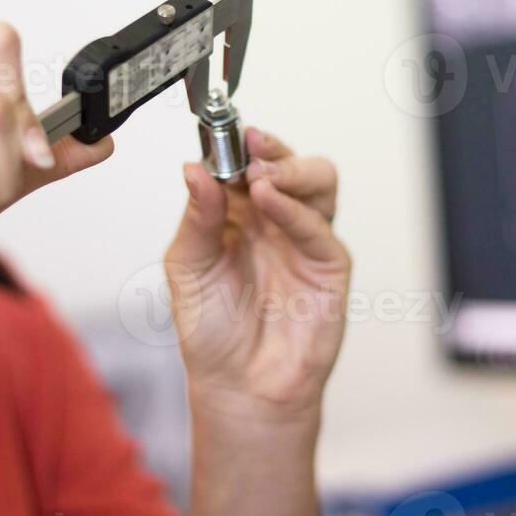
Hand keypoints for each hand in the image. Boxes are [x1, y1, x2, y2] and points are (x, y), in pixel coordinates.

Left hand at [164, 126, 350, 421]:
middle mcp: (273, 219)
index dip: (232, 144)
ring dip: (291, 167)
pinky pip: (319, 226)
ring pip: (317, 180)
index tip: (219, 129)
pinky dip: (295, 208)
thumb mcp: (188, 266)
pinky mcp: (327, 264)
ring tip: (261, 172)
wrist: (240, 387)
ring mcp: (303, 238)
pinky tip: (271, 200)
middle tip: (248, 144)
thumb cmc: (212, 331)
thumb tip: (192, 168)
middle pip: (287, 162)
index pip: (242, 163)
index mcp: (236, 212)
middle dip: (270, 148)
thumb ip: (197, 217)